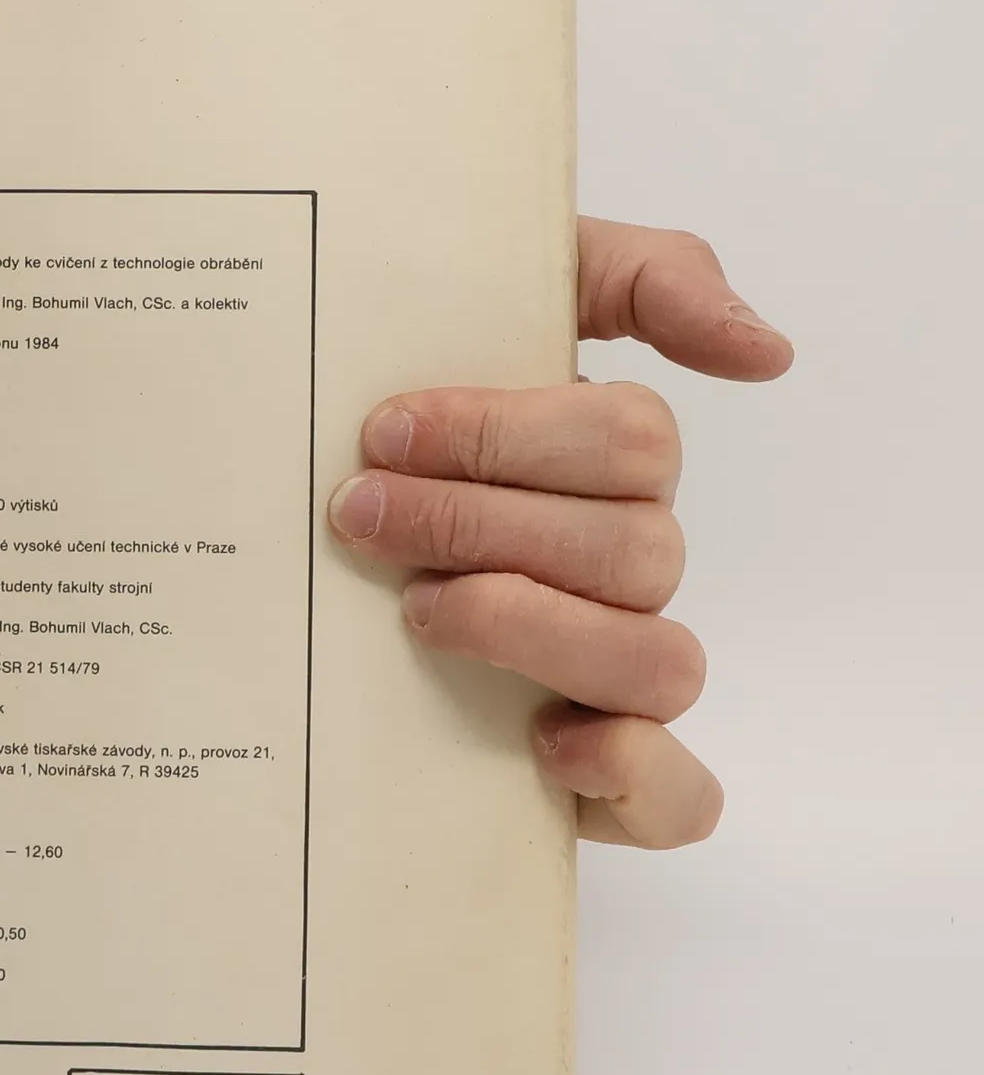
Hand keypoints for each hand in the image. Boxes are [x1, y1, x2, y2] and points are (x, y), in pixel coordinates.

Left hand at [327, 218, 793, 848]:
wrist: (309, 528)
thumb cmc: (405, 419)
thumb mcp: (501, 300)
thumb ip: (638, 277)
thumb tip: (765, 351)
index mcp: (611, 466)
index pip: (627, 441)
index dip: (506, 436)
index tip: (383, 432)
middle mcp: (627, 568)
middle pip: (633, 548)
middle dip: (482, 523)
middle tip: (361, 514)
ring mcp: (616, 671)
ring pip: (660, 662)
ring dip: (535, 629)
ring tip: (419, 609)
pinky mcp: (601, 772)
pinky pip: (678, 796)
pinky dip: (629, 771)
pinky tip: (546, 739)